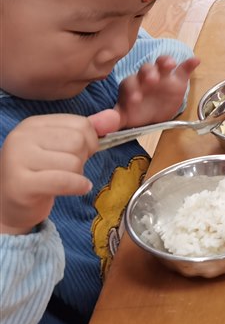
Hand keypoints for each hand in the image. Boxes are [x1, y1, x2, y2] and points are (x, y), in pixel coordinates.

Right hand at [0, 111, 119, 234]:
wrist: (10, 206)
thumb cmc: (40, 174)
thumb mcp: (63, 147)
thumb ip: (89, 130)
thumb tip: (114, 117)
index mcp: (33, 124)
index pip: (80, 124)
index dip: (90, 141)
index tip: (80, 153)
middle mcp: (22, 137)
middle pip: (78, 141)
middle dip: (83, 158)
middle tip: (70, 169)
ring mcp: (18, 159)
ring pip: (74, 162)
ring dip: (78, 175)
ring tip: (65, 180)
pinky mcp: (21, 183)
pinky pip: (64, 181)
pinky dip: (78, 186)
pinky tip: (78, 189)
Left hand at [115, 55, 199, 128]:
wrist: (154, 114)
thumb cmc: (138, 113)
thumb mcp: (125, 118)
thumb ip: (113, 119)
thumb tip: (99, 126)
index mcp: (131, 86)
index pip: (130, 83)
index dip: (132, 90)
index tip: (136, 100)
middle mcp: (146, 77)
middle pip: (145, 69)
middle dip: (148, 73)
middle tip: (152, 80)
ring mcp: (163, 76)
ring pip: (161, 64)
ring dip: (165, 62)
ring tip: (170, 64)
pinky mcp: (178, 79)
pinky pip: (183, 68)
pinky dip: (189, 64)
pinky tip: (195, 61)